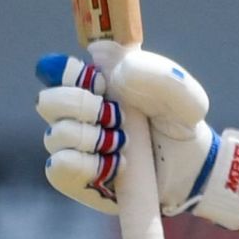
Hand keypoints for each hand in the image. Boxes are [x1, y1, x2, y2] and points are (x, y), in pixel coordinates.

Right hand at [33, 42, 238, 228]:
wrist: (191, 168)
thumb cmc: (180, 124)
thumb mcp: (182, 95)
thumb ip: (153, 72)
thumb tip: (105, 60)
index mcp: (96, 82)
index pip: (58, 69)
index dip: (71, 73)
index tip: (103, 84)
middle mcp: (77, 112)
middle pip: (46, 101)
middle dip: (81, 106)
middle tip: (116, 115)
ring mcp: (73, 146)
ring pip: (56, 135)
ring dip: (92, 138)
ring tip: (124, 143)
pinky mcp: (74, 178)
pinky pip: (58, 168)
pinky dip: (87, 165)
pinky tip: (116, 165)